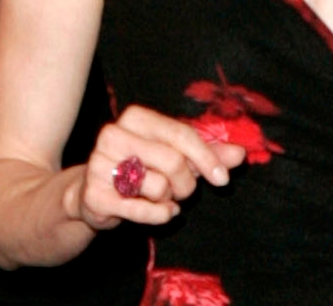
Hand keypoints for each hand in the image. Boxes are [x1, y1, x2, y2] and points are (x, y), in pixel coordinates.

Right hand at [73, 106, 246, 228]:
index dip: (207, 157)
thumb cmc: (142, 169)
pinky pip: (143, 210)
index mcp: (136, 117)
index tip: (223, 178)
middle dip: (187, 183)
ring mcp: (99, 165)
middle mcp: (113, 135)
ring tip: (159, 196)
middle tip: (182, 190)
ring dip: (169, 199)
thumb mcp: (175, 156)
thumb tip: (240, 154)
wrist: (93, 193)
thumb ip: (207, 153)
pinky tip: (160, 211)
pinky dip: (160, 215)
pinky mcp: (94, 195)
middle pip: (173, 161)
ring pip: (159, 186)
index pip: (182, 134)